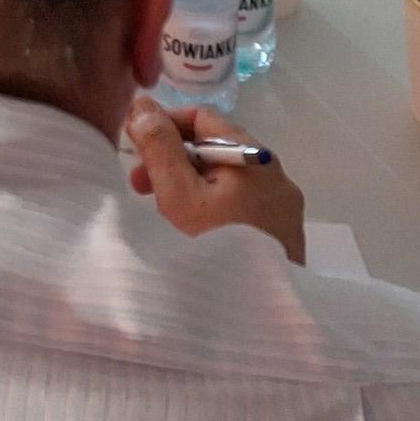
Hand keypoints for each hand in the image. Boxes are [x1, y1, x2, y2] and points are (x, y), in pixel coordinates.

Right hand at [125, 97, 305, 263]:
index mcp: (254, 156)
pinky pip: (244, 206)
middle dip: (173, 159)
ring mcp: (285, 208)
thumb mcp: (178, 194)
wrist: (261, 316)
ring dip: (192, 184)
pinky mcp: (285, 236)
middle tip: (139, 184)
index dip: (164, 124)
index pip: (203, 118)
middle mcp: (276, 175)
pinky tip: (197, 230)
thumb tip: (143, 104)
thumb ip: (159, 146)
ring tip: (162, 208)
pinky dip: (215, 207)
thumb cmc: (215, 247)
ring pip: (229, 180)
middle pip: (215, 149)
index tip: (134, 146)